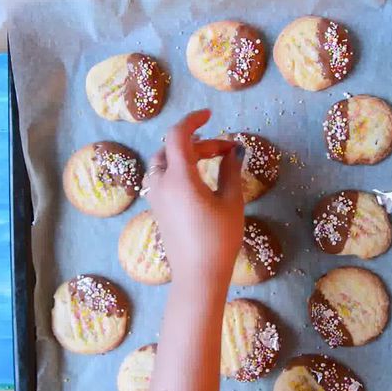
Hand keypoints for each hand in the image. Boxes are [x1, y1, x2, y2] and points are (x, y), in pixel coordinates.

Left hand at [143, 109, 244, 285]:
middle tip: (226, 151)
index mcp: (179, 177)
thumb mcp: (231, 202)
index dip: (193, 120)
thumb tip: (234, 151)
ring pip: (164, 163)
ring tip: (211, 161)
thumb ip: (230, 171)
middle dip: (198, 143)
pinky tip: (200, 180)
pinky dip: (179, 170)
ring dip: (186, 156)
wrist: (198, 276)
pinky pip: (163, 179)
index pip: (178, 135)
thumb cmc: (218, 239)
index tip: (209, 114)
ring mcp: (156, 198)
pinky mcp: (158, 210)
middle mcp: (161, 184)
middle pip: (172, 148)